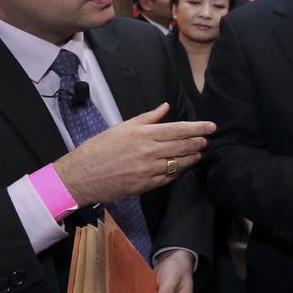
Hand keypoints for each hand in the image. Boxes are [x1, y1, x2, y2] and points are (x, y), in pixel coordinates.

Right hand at [54, 102, 214, 204]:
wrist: (80, 175)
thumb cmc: (99, 148)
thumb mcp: (122, 127)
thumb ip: (147, 118)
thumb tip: (165, 107)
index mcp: (144, 134)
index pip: (179, 129)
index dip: (198, 128)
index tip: (211, 127)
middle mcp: (149, 151)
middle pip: (182, 146)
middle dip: (198, 143)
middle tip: (207, 140)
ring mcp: (148, 170)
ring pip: (178, 163)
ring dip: (191, 158)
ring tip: (199, 153)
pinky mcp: (144, 185)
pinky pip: (167, 178)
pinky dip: (177, 172)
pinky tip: (182, 168)